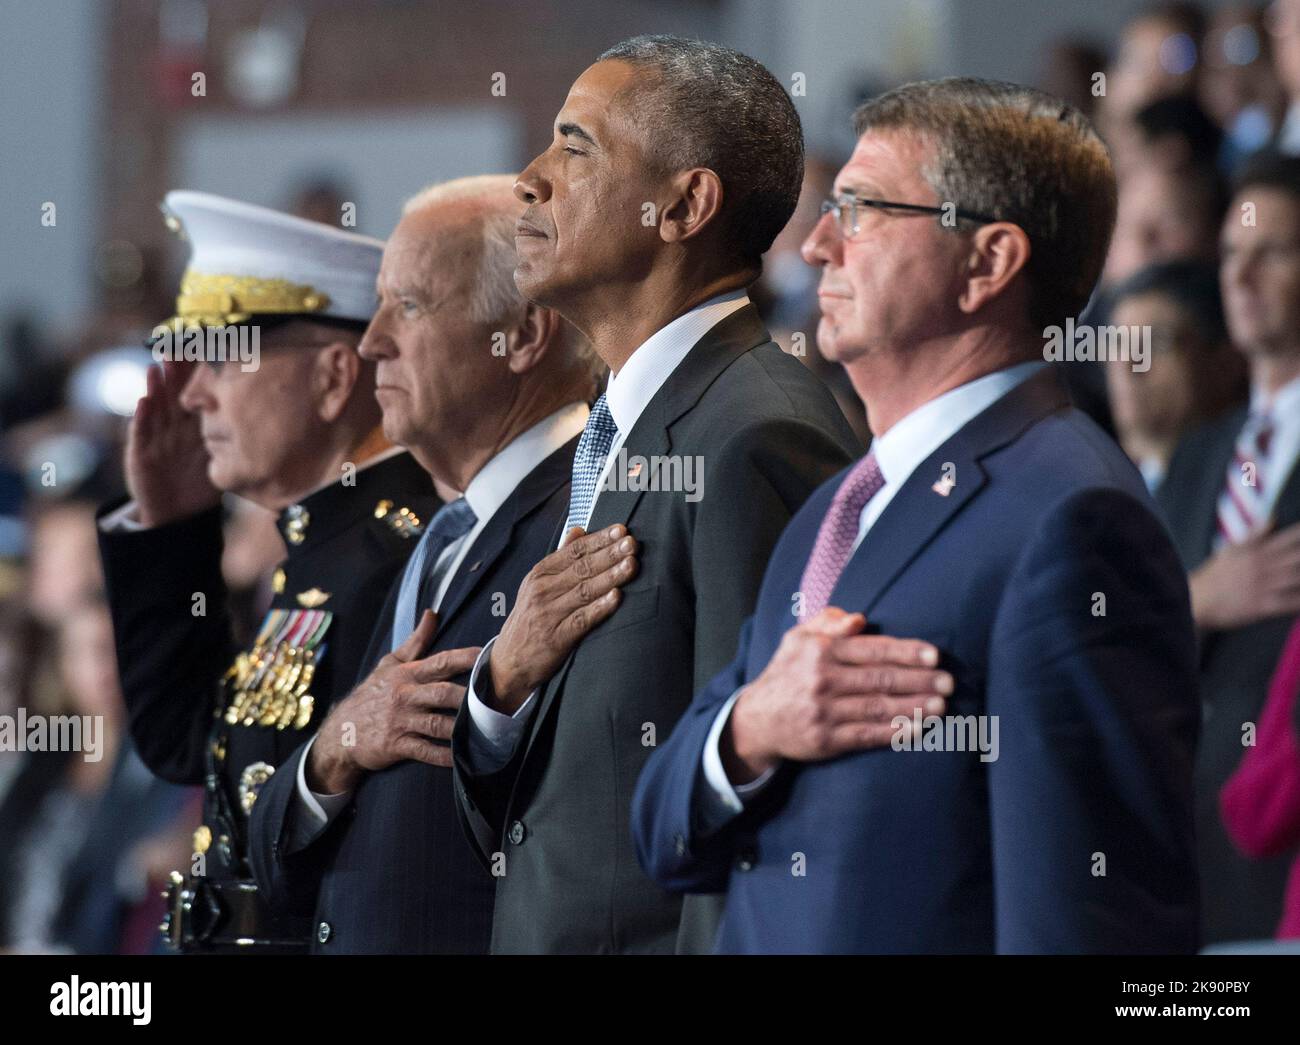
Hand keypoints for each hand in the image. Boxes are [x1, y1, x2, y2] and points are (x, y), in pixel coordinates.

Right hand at [125, 361, 220, 526]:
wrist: (177, 514)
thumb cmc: (201, 482)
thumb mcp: (221, 456)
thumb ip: (233, 435)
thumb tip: (270, 416)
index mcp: (194, 423)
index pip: (196, 391)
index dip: (197, 371)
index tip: (203, 345)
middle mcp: (173, 424)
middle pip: (174, 391)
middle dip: (174, 369)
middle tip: (176, 345)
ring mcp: (156, 436)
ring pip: (156, 406)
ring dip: (156, 386)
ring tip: (156, 366)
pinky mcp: (141, 452)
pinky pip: (141, 433)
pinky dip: (142, 418)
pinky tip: (143, 402)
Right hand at [307, 610, 480, 792]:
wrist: (341, 732)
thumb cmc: (372, 695)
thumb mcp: (390, 664)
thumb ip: (416, 642)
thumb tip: (433, 613)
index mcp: (407, 674)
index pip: (440, 662)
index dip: (465, 659)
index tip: (488, 657)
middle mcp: (405, 696)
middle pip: (443, 693)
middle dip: (468, 696)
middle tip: (495, 699)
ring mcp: (401, 721)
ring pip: (437, 723)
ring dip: (461, 727)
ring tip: (486, 728)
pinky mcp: (396, 745)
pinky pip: (425, 750)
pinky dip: (443, 755)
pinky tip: (461, 757)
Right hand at [486, 525, 638, 712]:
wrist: (509, 662)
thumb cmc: (529, 619)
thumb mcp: (536, 585)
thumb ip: (560, 558)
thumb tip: (579, 529)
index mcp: (540, 574)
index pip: (574, 552)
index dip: (599, 539)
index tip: (621, 530)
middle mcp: (542, 591)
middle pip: (582, 568)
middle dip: (609, 554)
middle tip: (632, 543)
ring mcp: (549, 614)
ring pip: (584, 591)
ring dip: (610, 576)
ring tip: (631, 564)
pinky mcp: (556, 638)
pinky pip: (582, 620)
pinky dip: (599, 608)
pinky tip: (617, 597)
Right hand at [723, 608, 951, 782]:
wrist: (756, 720)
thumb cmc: (786, 674)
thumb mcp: (797, 639)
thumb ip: (827, 623)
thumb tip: (859, 618)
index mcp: (820, 651)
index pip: (872, 649)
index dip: (906, 652)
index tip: (934, 655)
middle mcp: (822, 680)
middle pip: (880, 679)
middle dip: (919, 679)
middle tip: (948, 681)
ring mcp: (824, 712)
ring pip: (878, 707)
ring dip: (914, 706)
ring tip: (941, 704)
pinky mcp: (826, 740)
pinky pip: (867, 735)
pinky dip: (895, 732)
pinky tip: (918, 728)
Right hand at [1189, 522, 1299, 630]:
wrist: (1196, 600)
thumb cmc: (1214, 576)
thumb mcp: (1231, 549)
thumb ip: (1254, 534)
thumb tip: (1271, 517)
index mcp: (1255, 553)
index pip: (1286, 539)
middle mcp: (1262, 567)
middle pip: (1295, 558)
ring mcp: (1263, 587)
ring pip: (1295, 578)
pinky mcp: (1261, 606)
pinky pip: (1287, 603)